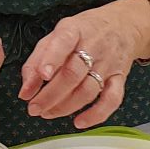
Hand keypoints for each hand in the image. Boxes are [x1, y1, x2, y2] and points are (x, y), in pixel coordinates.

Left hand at [19, 0, 149, 127]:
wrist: (123, 26)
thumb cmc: (83, 32)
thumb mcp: (56, 35)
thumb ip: (37, 60)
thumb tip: (25, 90)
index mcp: (74, 30)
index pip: (63, 43)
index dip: (52, 60)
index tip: (42, 75)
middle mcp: (93, 46)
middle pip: (72, 74)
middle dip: (50, 95)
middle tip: (34, 107)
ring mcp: (108, 63)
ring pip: (88, 90)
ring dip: (65, 107)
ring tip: (47, 113)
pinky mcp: (120, 78)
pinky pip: (111, 100)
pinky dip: (96, 114)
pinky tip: (79, 122)